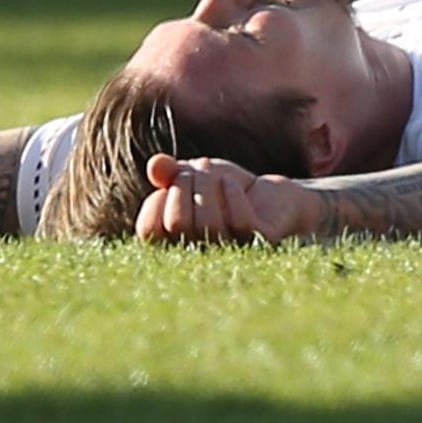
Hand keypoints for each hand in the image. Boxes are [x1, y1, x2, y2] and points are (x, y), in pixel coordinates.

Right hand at [133, 154, 325, 244]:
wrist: (273, 197)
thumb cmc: (224, 190)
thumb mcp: (192, 176)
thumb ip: (169, 173)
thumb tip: (156, 165)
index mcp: (173, 246)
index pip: (148, 230)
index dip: (157, 200)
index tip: (172, 180)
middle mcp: (198, 257)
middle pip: (177, 223)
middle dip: (185, 184)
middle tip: (200, 169)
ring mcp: (229, 254)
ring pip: (208, 224)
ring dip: (210, 185)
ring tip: (218, 174)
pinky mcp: (259, 244)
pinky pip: (239, 222)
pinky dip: (232, 194)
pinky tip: (233, 184)